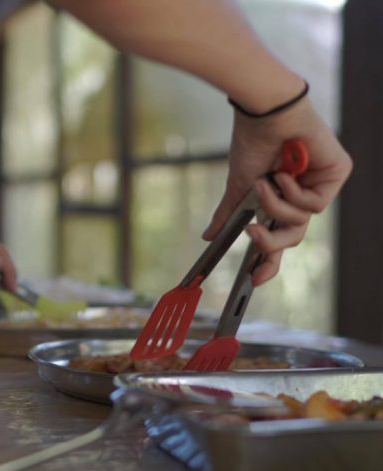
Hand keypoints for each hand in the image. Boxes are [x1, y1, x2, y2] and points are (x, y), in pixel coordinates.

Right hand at [203, 97, 351, 285]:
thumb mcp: (239, 187)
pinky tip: (284, 173)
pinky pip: (315, 204)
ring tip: (264, 183)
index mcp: (280, 199)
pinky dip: (294, 192)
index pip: (278, 237)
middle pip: (292, 236)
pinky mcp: (336, 174)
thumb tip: (207, 237)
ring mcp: (320, 185)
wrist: (265, 116)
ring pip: (301, 220)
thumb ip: (228, 213)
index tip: (254, 279)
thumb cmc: (252, 144)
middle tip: (253, 232)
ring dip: (276, 205)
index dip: (268, 261)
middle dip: (271, 239)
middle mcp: (302, 194)